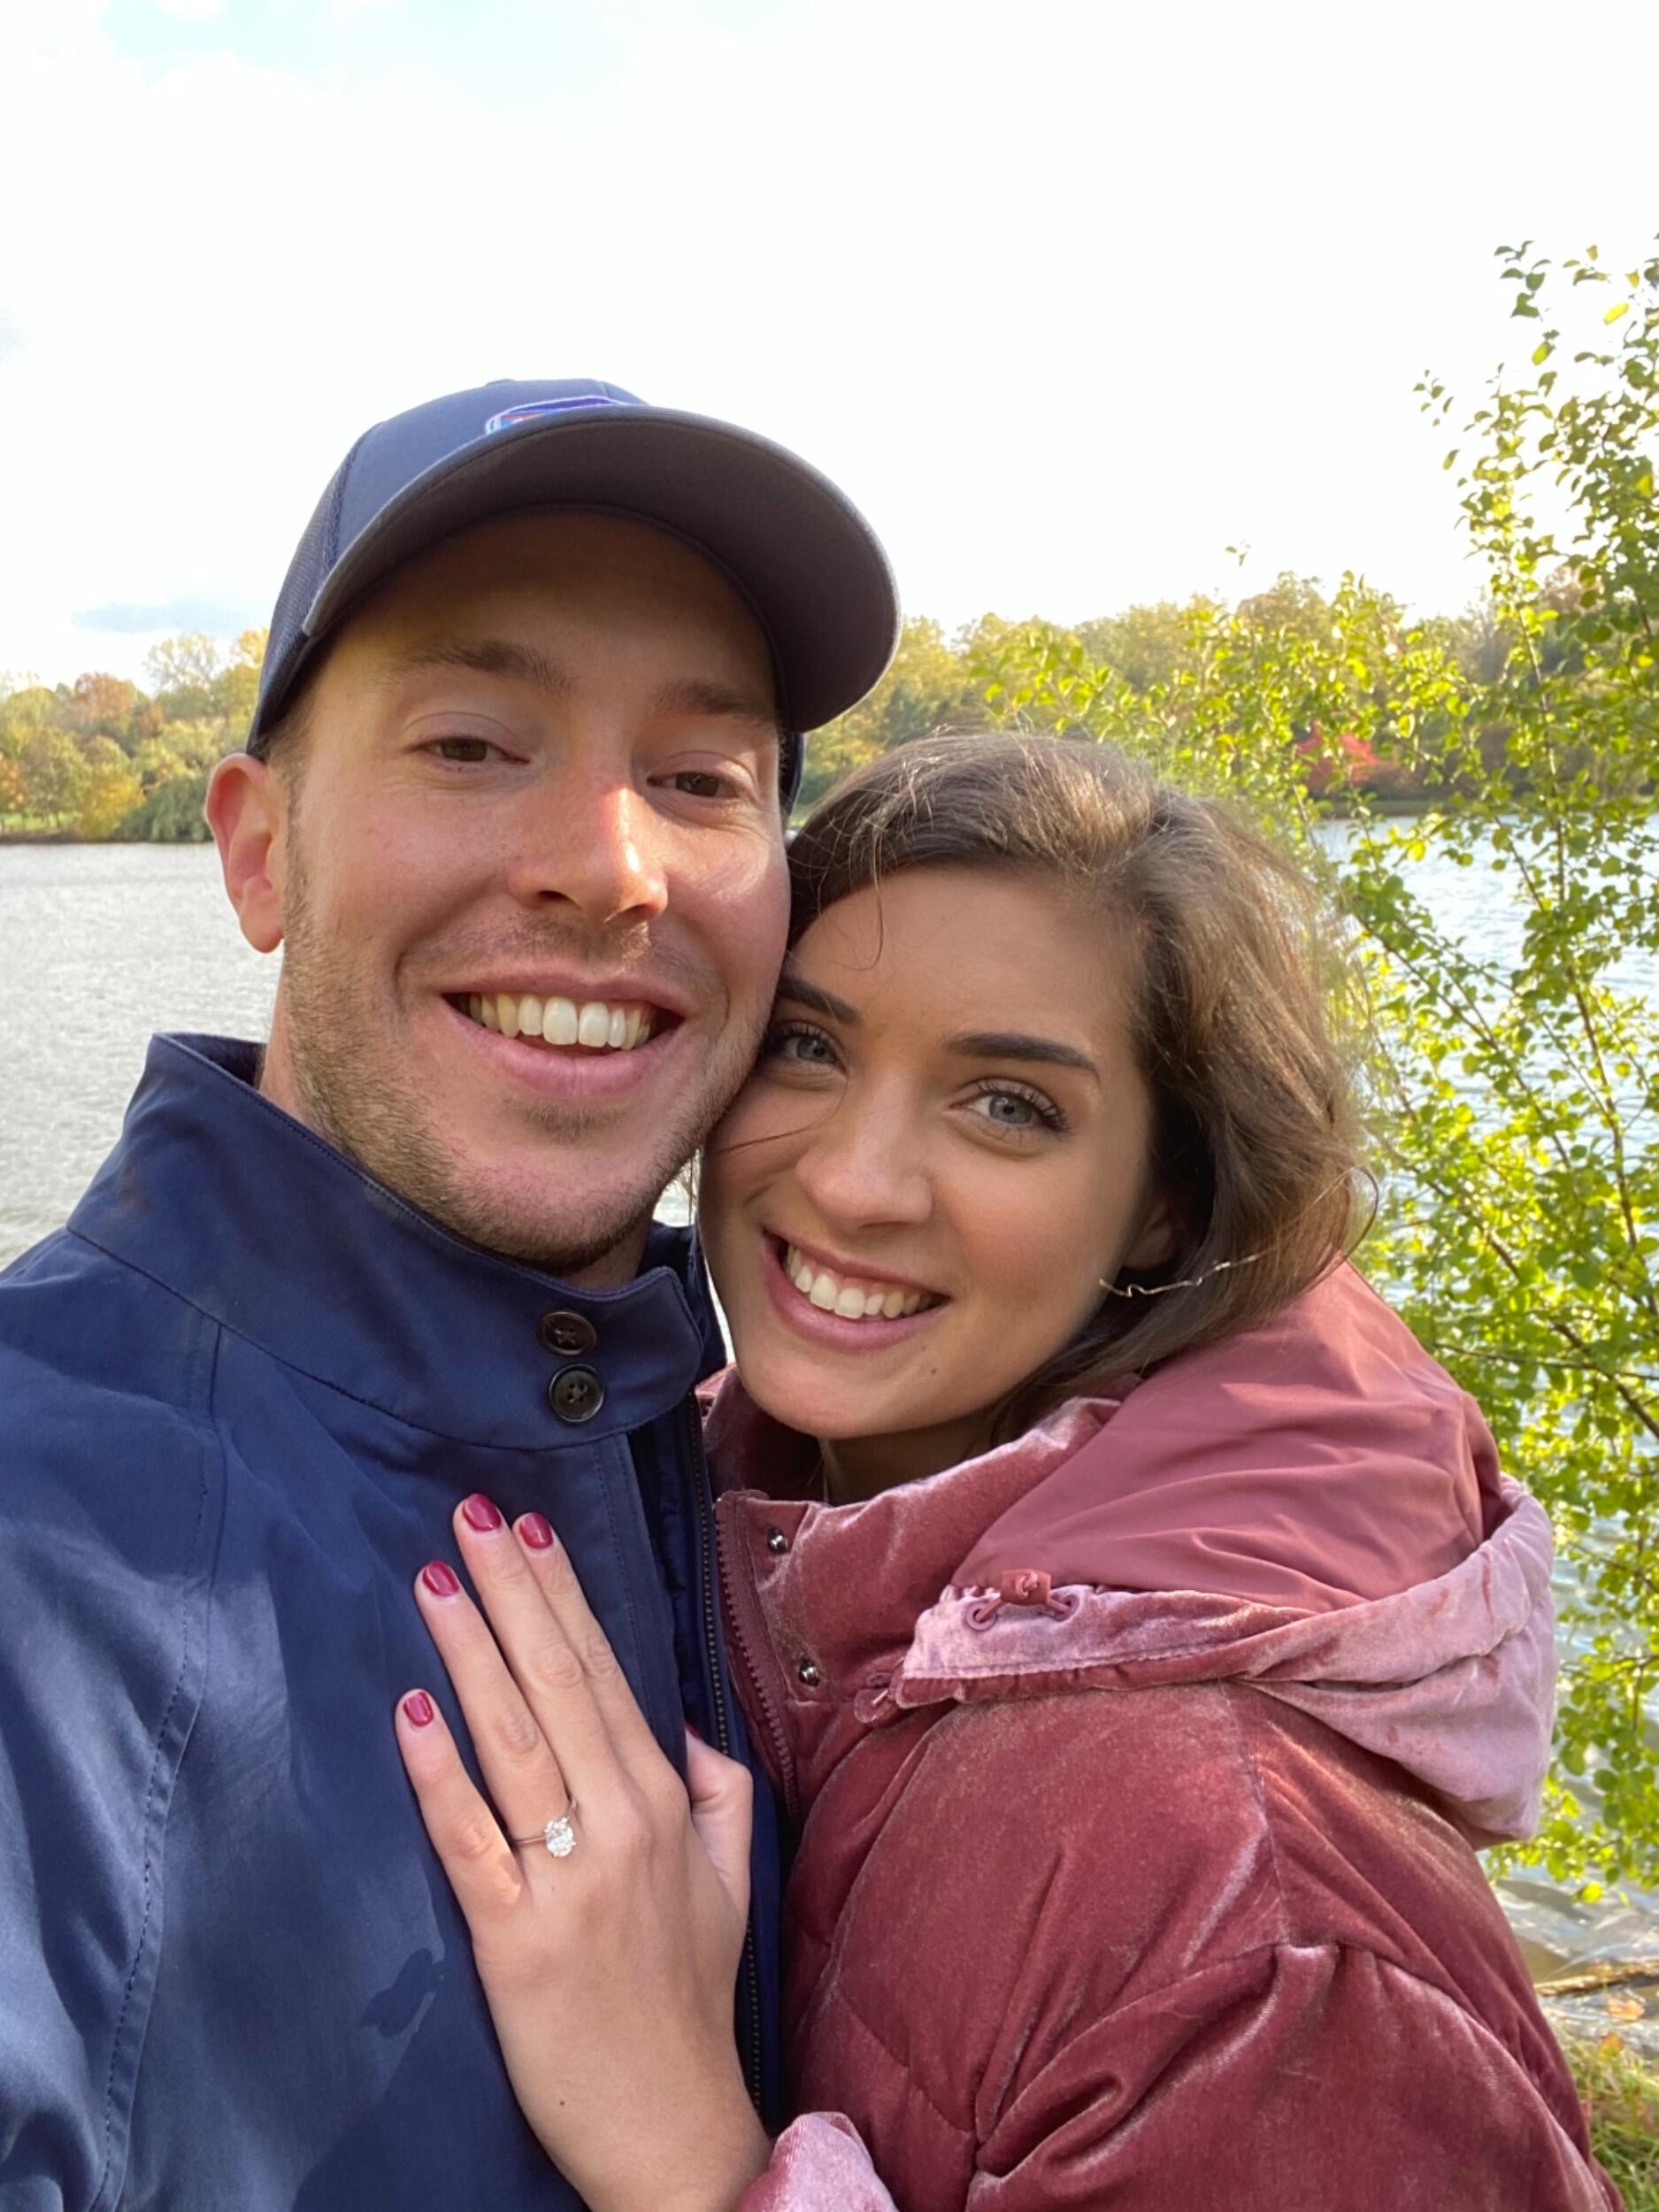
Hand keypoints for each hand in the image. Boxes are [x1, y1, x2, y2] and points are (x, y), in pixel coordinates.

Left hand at [395, 1497, 769, 2211]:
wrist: (673, 2130)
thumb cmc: (689, 1996)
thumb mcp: (729, 1875)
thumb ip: (714, 1780)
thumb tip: (673, 1706)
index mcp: (664, 1799)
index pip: (603, 1672)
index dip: (561, 1595)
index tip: (526, 1527)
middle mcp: (620, 1824)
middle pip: (555, 1685)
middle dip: (510, 1593)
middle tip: (467, 1515)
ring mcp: (567, 1879)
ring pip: (512, 1743)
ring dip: (469, 1654)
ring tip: (432, 1581)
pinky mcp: (514, 1939)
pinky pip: (470, 1841)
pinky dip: (440, 1775)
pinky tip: (410, 1714)